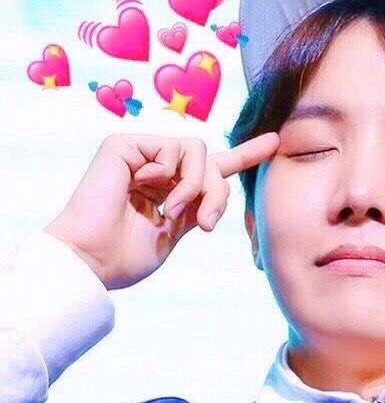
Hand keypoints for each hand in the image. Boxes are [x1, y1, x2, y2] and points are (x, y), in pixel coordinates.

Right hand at [44, 132, 279, 290]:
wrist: (93, 260)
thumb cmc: (127, 256)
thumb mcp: (178, 231)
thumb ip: (202, 205)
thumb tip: (219, 190)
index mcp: (173, 191)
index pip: (214, 168)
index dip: (245, 154)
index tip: (274, 142)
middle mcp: (159, 170)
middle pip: (212, 163)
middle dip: (218, 193)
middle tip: (206, 224)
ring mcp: (142, 155)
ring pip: (197, 150)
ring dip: (195, 185)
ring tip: (173, 210)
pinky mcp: (125, 145)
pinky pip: (172, 147)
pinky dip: (169, 172)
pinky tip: (145, 187)